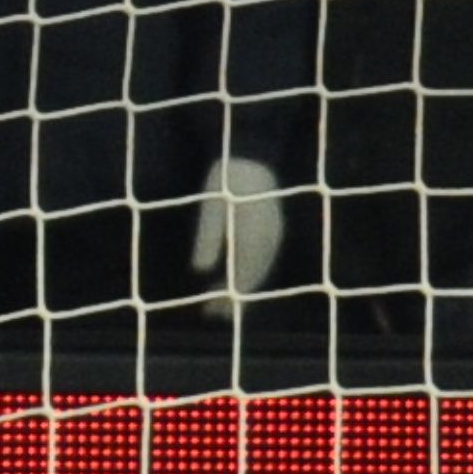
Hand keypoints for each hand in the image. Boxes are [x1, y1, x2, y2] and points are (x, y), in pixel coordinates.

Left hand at [188, 154, 284, 306]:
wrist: (252, 157)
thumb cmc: (226, 180)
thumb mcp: (210, 206)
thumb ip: (207, 237)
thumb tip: (198, 268)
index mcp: (253, 233)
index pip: (241, 274)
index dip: (228, 295)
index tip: (212, 311)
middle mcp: (269, 237)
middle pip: (253, 276)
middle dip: (235, 298)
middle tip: (215, 316)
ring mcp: (274, 234)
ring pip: (260, 269)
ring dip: (243, 289)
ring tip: (223, 307)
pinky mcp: (273, 230)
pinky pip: (263, 259)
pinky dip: (250, 274)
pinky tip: (235, 283)